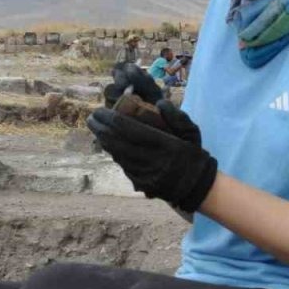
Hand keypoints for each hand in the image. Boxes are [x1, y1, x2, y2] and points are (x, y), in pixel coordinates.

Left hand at [86, 100, 217, 215]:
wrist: (196, 186)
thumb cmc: (193, 155)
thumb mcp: (191, 132)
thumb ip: (176, 116)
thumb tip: (159, 102)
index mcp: (165, 145)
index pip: (129, 129)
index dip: (111, 119)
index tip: (100, 110)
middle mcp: (153, 161)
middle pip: (117, 142)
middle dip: (101, 129)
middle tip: (92, 118)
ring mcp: (145, 174)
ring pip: (117, 155)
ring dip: (103, 140)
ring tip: (96, 128)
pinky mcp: (141, 183)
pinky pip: (122, 165)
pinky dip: (113, 152)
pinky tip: (108, 144)